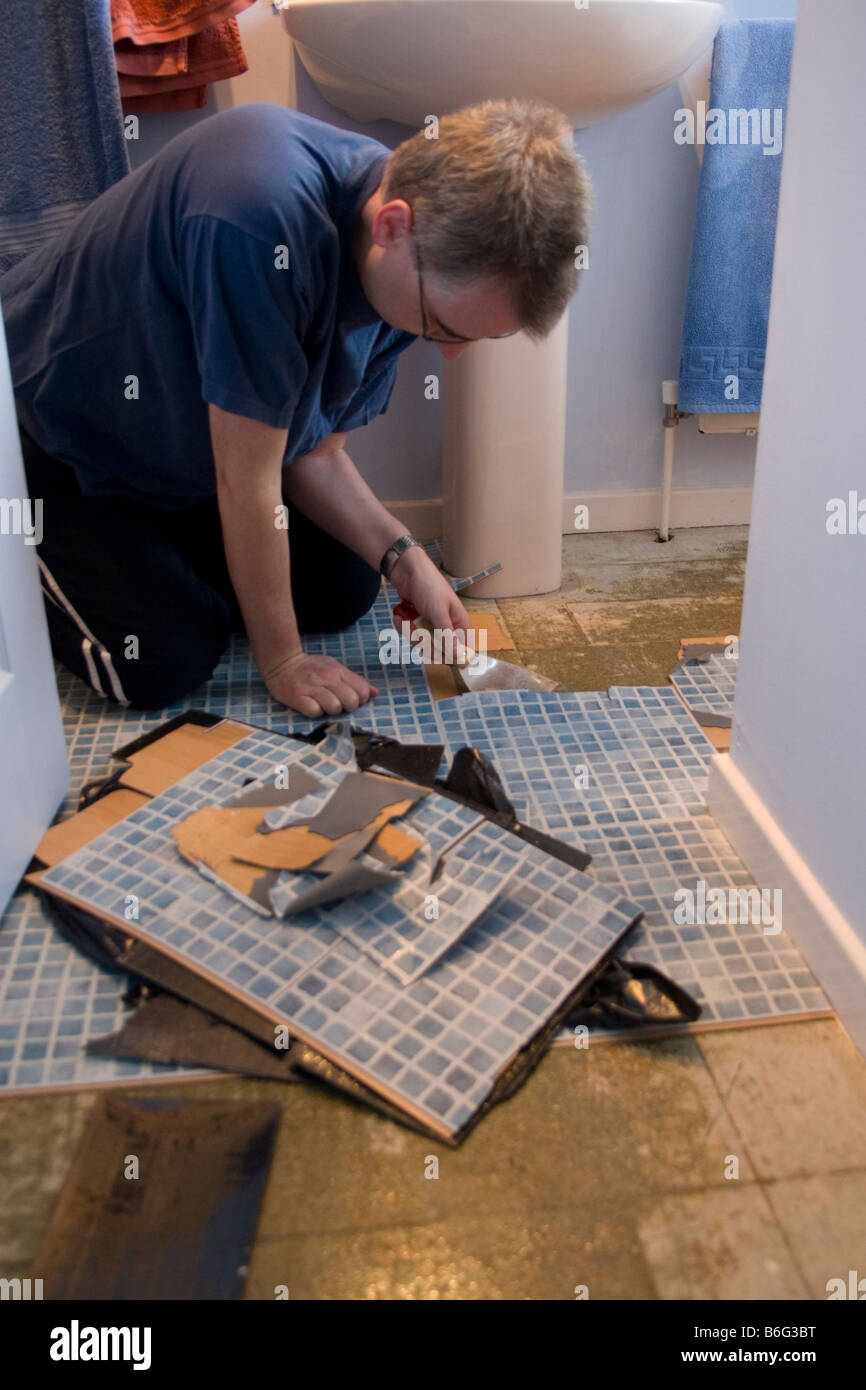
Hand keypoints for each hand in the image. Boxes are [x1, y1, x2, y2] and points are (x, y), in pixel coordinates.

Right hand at [264, 651, 378, 718]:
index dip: (360, 699)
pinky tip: (311, 706)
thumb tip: (374, 693)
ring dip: (330, 711)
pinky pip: (314, 712)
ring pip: (334, 708)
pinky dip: (315, 712)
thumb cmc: (311, 668)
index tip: (350, 699)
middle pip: (351, 701)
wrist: (281, 662)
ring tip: (322, 704)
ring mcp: (311, 687)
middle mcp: (326, 678)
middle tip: (337, 704)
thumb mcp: (335, 668)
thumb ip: (354, 680)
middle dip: (347, 707)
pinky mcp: (297, 697)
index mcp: (338, 671)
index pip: (361, 691)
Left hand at [391, 547, 472, 647]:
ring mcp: (432, 625)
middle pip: (440, 651)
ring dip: (410, 634)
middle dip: (425, 644)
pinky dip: (403, 627)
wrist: (407, 571)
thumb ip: (447, 635)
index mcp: (460, 623)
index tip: (436, 655)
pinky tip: (399, 616)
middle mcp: (448, 626)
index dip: (451, 656)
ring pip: (423, 644)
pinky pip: (412, 635)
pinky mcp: (418, 624)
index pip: (463, 650)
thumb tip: (459, 657)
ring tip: (405, 619)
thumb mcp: (438, 612)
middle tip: (417, 633)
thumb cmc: (429, 586)